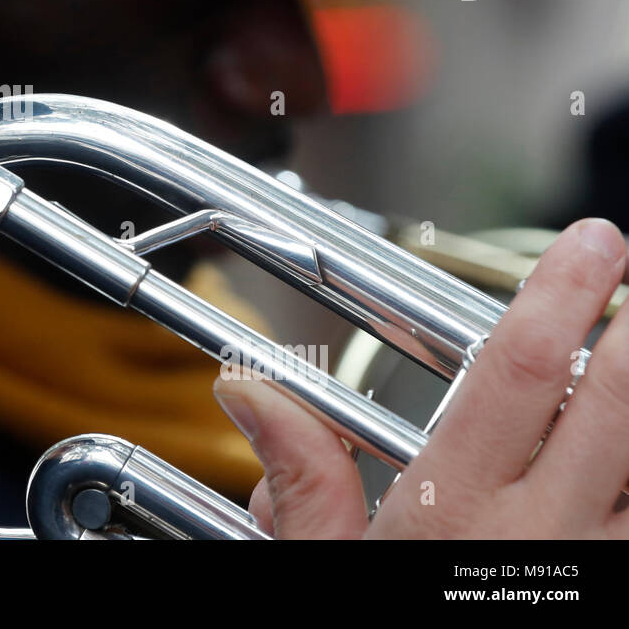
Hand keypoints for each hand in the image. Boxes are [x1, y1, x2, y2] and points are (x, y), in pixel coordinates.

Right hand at [212, 218, 628, 537]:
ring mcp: (598, 575)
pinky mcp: (619, 600)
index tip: (590, 248)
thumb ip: (300, 475)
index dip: (561, 300)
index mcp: (456, 514)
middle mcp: (544, 540)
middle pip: (619, 408)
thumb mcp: (325, 570)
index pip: (519, 376)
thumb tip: (250, 389)